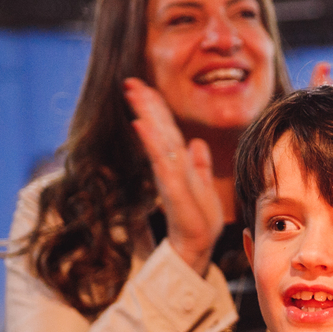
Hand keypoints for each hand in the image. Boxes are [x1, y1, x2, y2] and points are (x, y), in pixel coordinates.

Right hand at [123, 77, 222, 274]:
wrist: (196, 249)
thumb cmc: (197, 221)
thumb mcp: (202, 188)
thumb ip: (199, 166)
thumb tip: (196, 143)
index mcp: (179, 167)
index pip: (167, 132)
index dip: (157, 110)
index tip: (145, 88)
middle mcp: (172, 170)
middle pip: (159, 132)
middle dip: (147, 106)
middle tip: (130, 82)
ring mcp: (170, 180)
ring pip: (158, 142)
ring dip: (147, 117)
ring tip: (134, 94)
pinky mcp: (172, 192)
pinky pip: (161, 164)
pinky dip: (152, 144)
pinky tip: (141, 125)